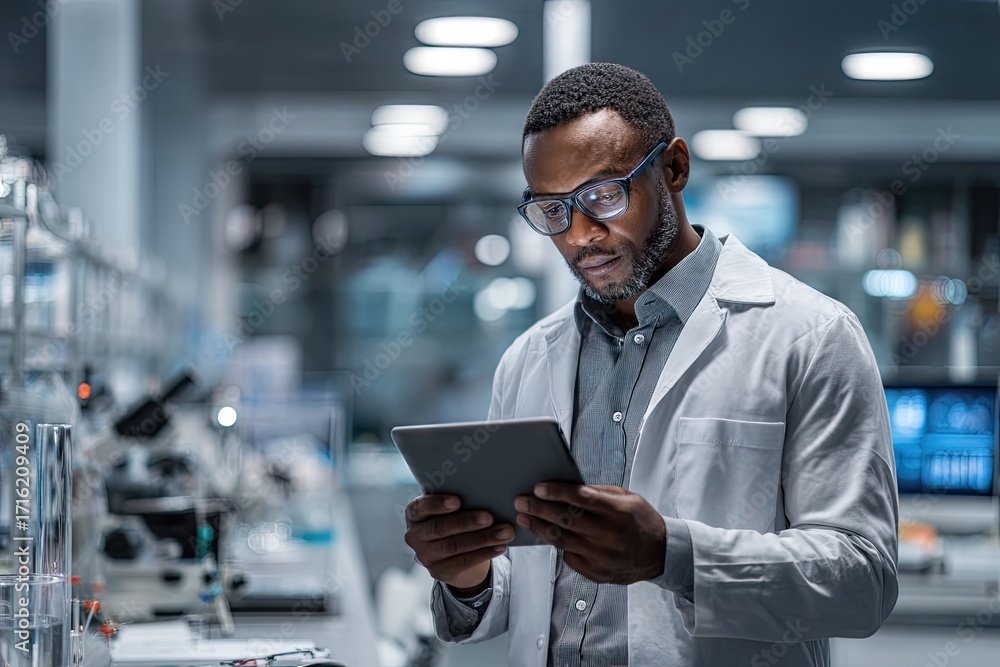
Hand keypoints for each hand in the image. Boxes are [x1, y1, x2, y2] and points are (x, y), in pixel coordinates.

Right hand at [404, 494, 514, 592]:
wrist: (450, 553)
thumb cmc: (452, 519)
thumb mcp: (447, 508)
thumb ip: (457, 499)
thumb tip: (485, 490)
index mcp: (414, 514)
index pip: (420, 507)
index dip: (437, 504)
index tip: (458, 500)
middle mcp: (415, 536)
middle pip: (440, 528)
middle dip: (466, 522)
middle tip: (489, 517)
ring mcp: (426, 556)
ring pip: (454, 546)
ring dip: (482, 538)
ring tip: (504, 532)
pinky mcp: (439, 572)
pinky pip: (464, 562)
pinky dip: (485, 553)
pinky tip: (500, 546)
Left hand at [514, 483, 665, 584]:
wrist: (660, 553)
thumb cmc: (640, 520)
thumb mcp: (627, 498)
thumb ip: (599, 493)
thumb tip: (567, 488)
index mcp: (618, 511)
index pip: (581, 498)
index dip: (557, 492)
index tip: (538, 487)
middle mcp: (609, 534)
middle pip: (566, 520)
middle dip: (539, 509)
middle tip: (521, 501)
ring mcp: (602, 556)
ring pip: (562, 540)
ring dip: (539, 528)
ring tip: (525, 518)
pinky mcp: (597, 572)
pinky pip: (570, 557)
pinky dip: (557, 545)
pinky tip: (545, 535)